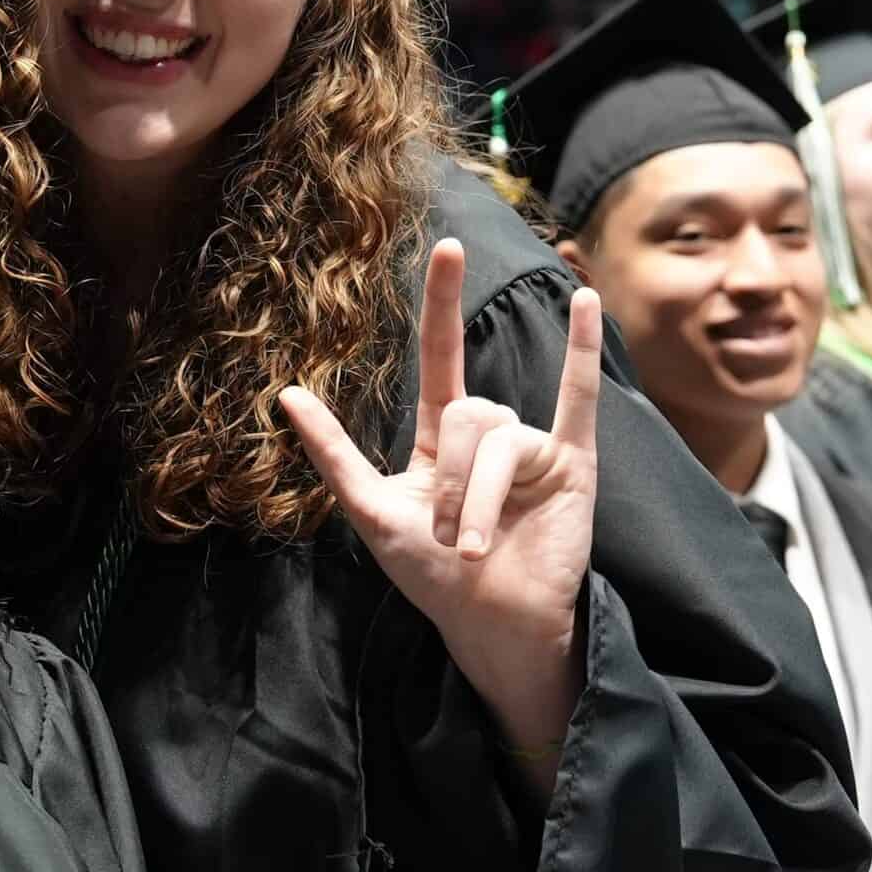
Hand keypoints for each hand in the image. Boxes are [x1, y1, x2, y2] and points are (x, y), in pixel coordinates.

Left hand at [280, 240, 602, 741]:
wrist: (489, 625)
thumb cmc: (430, 576)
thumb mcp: (371, 511)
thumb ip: (334, 452)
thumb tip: (285, 394)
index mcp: (441, 437)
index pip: (440, 356)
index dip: (442, 304)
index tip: (446, 246)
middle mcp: (488, 434)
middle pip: (468, 410)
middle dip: (451, 479)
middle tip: (448, 536)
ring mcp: (531, 446)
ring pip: (500, 433)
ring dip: (478, 496)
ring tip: (475, 545)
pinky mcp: (571, 464)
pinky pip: (578, 399)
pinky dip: (584, 350)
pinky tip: (587, 301)